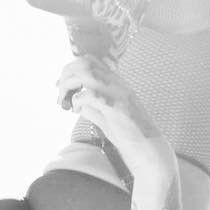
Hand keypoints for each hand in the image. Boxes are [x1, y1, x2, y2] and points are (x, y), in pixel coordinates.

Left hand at [57, 56, 175, 177]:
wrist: (149, 148)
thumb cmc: (128, 134)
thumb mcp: (107, 116)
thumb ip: (94, 106)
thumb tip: (76, 100)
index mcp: (116, 82)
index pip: (90, 61)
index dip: (71, 69)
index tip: (60, 86)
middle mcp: (117, 83)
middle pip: (84, 63)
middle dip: (66, 76)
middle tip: (61, 96)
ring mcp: (117, 93)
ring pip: (84, 74)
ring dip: (68, 88)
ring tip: (66, 105)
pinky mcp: (116, 107)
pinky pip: (88, 95)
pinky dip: (77, 103)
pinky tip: (78, 112)